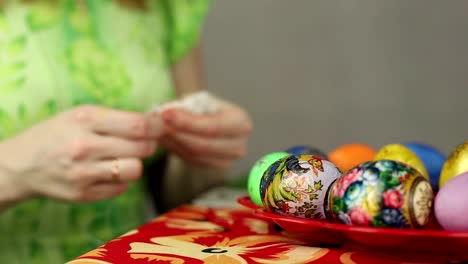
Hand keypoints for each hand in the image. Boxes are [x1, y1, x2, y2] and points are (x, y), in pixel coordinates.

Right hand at [0, 105, 163, 202]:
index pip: (138, 124)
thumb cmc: (57, 134)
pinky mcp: (83, 195)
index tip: (161, 127)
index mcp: (85, 119)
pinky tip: (109, 172)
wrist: (21, 164)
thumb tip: (155, 122)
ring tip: (126, 158)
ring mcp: (83, 173)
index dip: (157, 126)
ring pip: (135, 170)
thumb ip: (116, 118)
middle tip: (143, 142)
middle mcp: (84, 146)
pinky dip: (121, 180)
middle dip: (149, 144)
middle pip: (142, 148)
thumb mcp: (81, 114)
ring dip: (136, 163)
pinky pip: (121, 188)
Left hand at [158, 99, 251, 168]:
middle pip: (202, 145)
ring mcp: (227, 161)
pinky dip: (175, 149)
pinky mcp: (213, 168)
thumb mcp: (201, 100)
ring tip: (157, 129)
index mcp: (241, 123)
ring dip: (172, 142)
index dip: (187, 122)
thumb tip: (164, 113)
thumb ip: (186, 107)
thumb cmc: (208, 107)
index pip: (212, 127)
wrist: (215, 119)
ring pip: (194, 155)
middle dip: (176, 133)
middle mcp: (238, 146)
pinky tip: (164, 138)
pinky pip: (190, 160)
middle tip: (156, 123)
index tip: (165, 114)